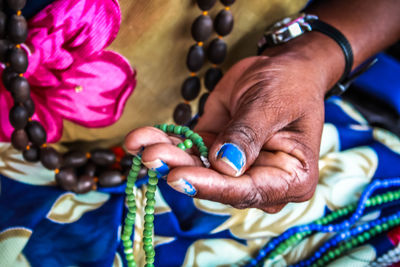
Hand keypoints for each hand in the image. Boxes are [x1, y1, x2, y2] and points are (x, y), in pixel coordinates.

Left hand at [125, 34, 335, 212]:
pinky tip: (140, 138)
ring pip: (196, 168)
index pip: (248, 190)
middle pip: (216, 183)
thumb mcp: (272, 105)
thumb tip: (224, 166)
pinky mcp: (213, 151)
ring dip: (166, 156)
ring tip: (139, 143)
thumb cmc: (290, 85)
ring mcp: (234, 168)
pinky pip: (187, 150)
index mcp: (290, 178)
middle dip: (181, 168)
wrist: (281, 67)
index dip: (212, 186)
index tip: (180, 177)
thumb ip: (248, 135)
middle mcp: (261, 180)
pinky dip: (164, 143)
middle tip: (151, 156)